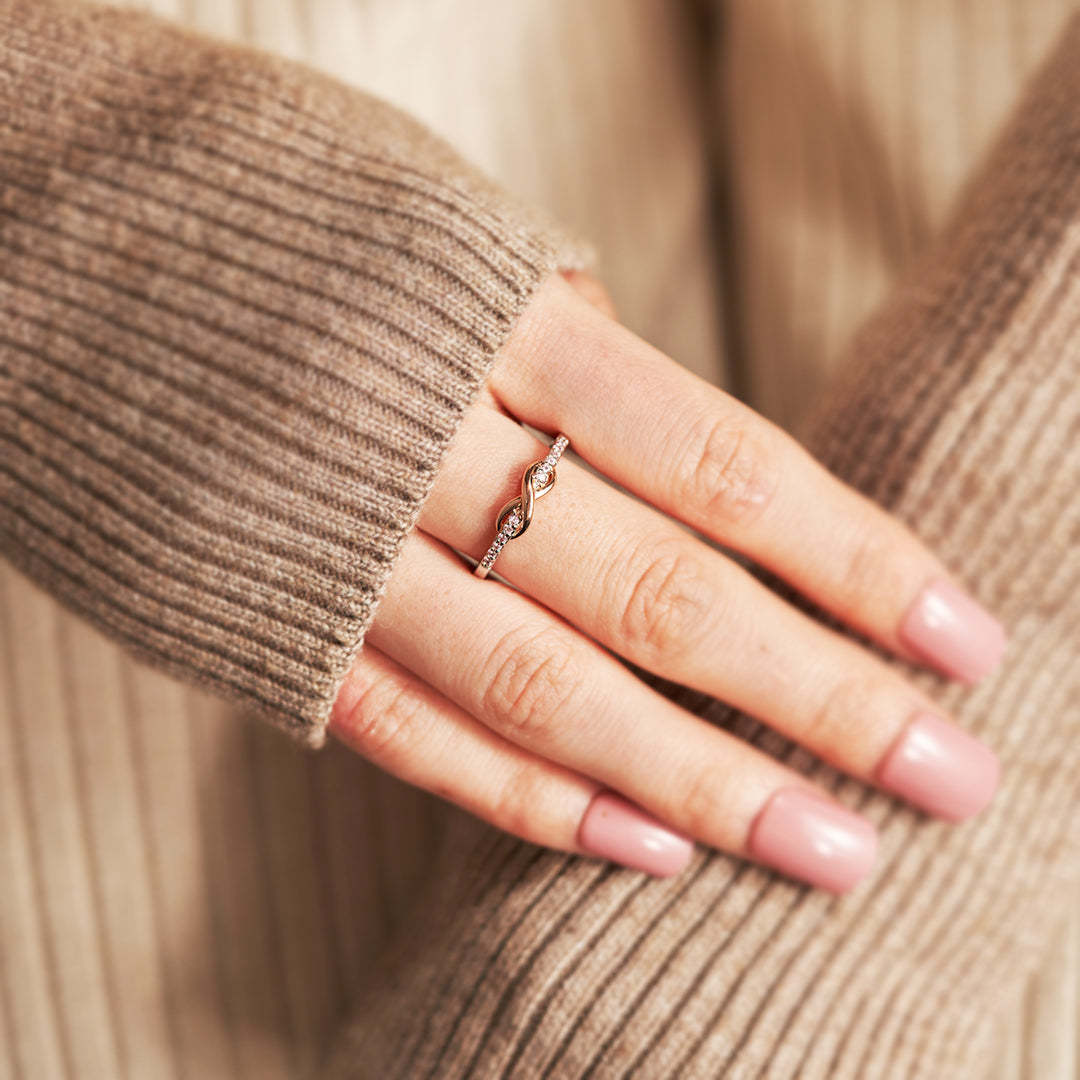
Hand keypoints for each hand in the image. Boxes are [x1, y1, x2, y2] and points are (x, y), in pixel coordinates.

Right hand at [327, 271, 1005, 892]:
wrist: (59, 224)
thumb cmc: (289, 220)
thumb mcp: (458, 243)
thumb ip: (575, 354)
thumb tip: (696, 464)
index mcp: (499, 323)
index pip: (726, 466)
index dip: (857, 561)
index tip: (966, 643)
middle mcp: (432, 442)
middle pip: (664, 594)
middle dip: (819, 696)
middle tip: (951, 780)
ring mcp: (339, 544)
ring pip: (546, 687)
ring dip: (700, 782)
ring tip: (827, 851)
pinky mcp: (263, 618)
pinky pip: (409, 729)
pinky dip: (526, 798)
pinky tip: (644, 848)